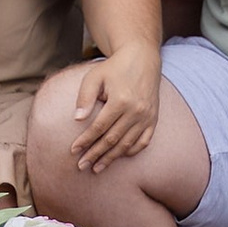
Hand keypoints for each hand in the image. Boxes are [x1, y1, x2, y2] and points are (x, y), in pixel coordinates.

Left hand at [69, 38, 160, 173]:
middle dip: (95, 154)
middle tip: (81, 166)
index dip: (85, 140)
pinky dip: (131, 151)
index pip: (99, 127)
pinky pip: (144, 142)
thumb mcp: (95, 76)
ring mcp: (147, 116)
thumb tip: (77, 119)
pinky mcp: (153, 119)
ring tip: (97, 168)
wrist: (142, 59)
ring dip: (111, 158)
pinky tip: (119, 156)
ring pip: (127, 144)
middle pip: (112, 139)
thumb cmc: (114, 67)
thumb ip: (85, 97)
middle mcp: (136, 111)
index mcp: (120, 100)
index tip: (73, 151)